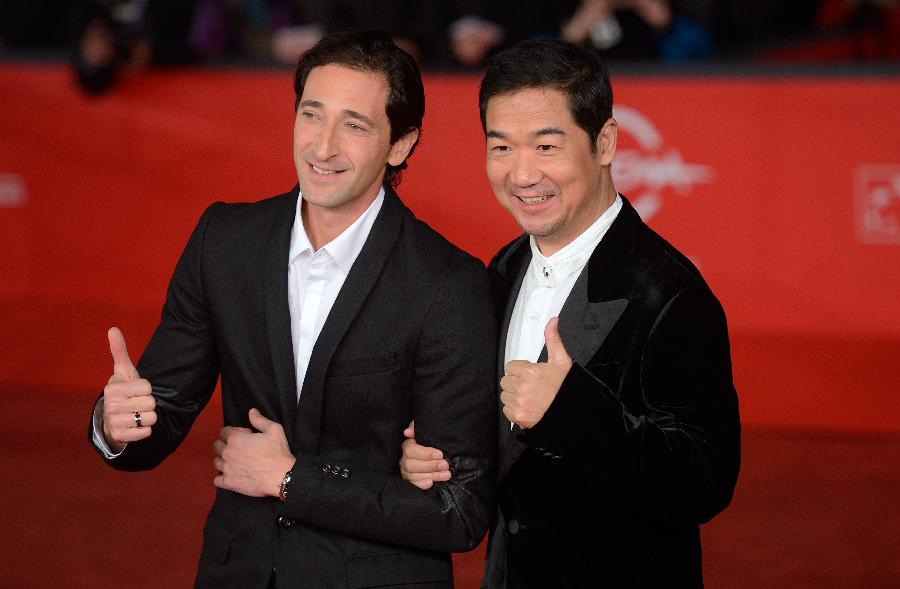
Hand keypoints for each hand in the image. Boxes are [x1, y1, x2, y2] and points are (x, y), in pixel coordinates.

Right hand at [102, 327, 155, 452]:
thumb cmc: (123, 391)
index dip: (146, 389)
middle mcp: (110, 405)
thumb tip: (113, 328)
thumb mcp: (123, 371)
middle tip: (136, 403)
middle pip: (151, 403)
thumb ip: (120, 351)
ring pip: (150, 418)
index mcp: (112, 388)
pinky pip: (146, 432)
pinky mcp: (120, 436)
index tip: (135, 391)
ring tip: (135, 414)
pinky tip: (134, 426)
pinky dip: (145, 430)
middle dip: (148, 404)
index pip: (148, 387)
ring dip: (147, 417)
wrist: (112, 418)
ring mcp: (114, 422)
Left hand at [213, 409, 294, 497]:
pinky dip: (222, 477)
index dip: (234, 432)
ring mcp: (226, 469)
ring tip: (235, 462)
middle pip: (217, 446)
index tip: (244, 436)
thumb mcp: (274, 429)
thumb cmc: (278, 453)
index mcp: (235, 439)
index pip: (223, 431)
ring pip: (216, 462)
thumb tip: (252, 412)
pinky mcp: (229, 483)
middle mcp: (227, 453)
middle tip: (239, 449)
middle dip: (226, 445)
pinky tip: (232, 475)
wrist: (281, 476)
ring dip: (223, 460)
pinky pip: (217, 480)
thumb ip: (260, 420)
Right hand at [399, 421, 449, 489]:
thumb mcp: (425, 432)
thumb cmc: (431, 441)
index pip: (411, 450)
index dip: (425, 453)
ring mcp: (406, 472)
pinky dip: (421, 485)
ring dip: (431, 476)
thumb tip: (407, 432)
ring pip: (413, 476)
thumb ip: (416, 428)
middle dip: (430, 466)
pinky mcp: (411, 482)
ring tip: (446, 474)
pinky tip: (431, 484)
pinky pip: (413, 485)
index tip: (440, 454)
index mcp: (407, 446)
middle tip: (445, 465)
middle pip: (411, 465)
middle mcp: (404, 459)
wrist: (438, 455)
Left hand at [500, 318, 572, 428]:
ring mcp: (519, 403)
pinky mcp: (519, 417)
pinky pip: (507, 411)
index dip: (520, 370)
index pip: (510, 367)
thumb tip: (552, 321)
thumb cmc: (567, 387)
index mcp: (530, 372)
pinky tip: (528, 408)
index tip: (530, 376)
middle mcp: (522, 387)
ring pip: (505, 396)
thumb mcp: (562, 361)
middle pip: (506, 381)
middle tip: (530, 387)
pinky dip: (515, 410)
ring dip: (514, 396)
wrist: (574, 411)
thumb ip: (553, 340)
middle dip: (516, 383)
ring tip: (530, 398)